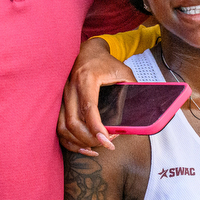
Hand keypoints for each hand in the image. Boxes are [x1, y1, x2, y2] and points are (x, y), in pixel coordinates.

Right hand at [57, 38, 136, 155]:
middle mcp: (70, 88)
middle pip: (73, 122)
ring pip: (63, 126)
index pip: (89, 108)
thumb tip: (142, 111)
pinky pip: (57, 126)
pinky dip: (68, 140)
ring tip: (95, 147)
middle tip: (106, 144)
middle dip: (90, 138)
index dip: (96, 127)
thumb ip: (132, 89)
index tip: (107, 140)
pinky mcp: (58, 102)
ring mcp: (61, 96)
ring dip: (78, 141)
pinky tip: (82, 146)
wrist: (87, 52)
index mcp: (86, 79)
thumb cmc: (105, 62)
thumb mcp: (124, 72)